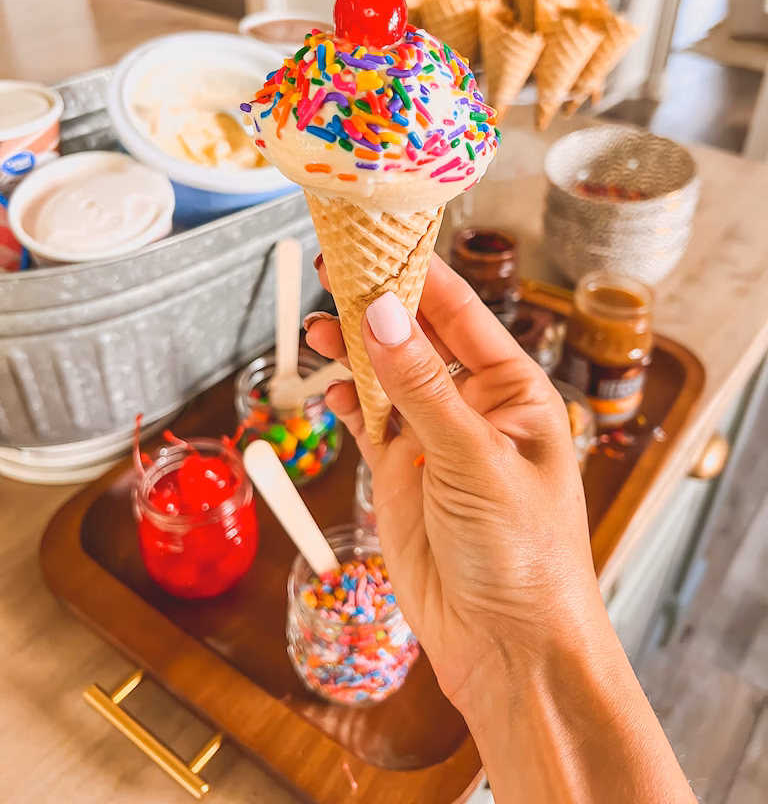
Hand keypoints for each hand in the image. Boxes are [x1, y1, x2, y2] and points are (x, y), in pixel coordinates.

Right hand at [305, 254, 603, 710]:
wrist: (508, 646)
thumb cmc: (523, 552)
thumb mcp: (473, 460)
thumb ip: (421, 387)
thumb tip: (380, 311)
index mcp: (514, 390)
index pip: (462, 313)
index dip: (419, 274)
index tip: (377, 239)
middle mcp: (474, 407)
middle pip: (418, 338)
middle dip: (377, 306)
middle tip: (332, 270)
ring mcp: (435, 440)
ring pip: (387, 377)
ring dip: (354, 350)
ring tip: (318, 325)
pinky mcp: (403, 475)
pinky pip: (369, 420)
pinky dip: (346, 398)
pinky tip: (328, 381)